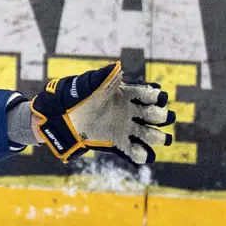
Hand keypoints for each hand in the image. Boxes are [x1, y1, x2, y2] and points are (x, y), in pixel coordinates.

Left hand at [30, 61, 174, 165]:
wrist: (61, 117)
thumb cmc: (75, 97)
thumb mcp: (89, 84)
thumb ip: (104, 77)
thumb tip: (118, 68)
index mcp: (125, 94)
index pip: (146, 94)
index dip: (154, 96)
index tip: (158, 98)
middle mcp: (128, 111)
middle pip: (151, 115)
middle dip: (160, 116)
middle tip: (164, 118)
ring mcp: (123, 128)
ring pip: (146, 133)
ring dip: (156, 137)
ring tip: (163, 140)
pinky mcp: (116, 142)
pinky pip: (131, 149)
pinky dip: (139, 154)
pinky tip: (146, 157)